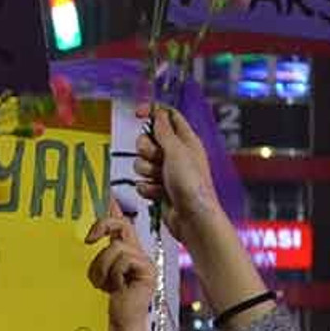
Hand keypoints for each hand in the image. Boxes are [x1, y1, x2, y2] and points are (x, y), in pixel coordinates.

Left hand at [86, 201, 156, 329]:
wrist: (114, 326)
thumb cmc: (100, 303)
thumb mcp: (89, 272)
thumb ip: (89, 254)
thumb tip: (79, 234)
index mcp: (120, 251)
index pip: (117, 222)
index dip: (111, 207)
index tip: (103, 192)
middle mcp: (133, 252)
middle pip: (121, 225)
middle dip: (102, 226)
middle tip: (88, 240)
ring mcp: (142, 261)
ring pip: (117, 246)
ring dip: (102, 266)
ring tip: (101, 283)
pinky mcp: (147, 270)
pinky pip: (125, 258)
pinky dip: (114, 273)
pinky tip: (115, 287)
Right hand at [133, 104, 219, 242]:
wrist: (191, 218)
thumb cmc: (192, 185)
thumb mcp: (177, 151)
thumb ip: (164, 132)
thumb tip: (158, 114)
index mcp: (185, 140)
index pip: (167, 116)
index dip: (152, 112)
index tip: (137, 114)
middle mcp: (175, 154)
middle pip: (147, 140)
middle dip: (146, 150)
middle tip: (157, 158)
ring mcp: (166, 171)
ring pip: (140, 162)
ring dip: (147, 172)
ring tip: (161, 180)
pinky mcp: (158, 187)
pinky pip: (141, 181)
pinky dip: (147, 188)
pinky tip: (160, 193)